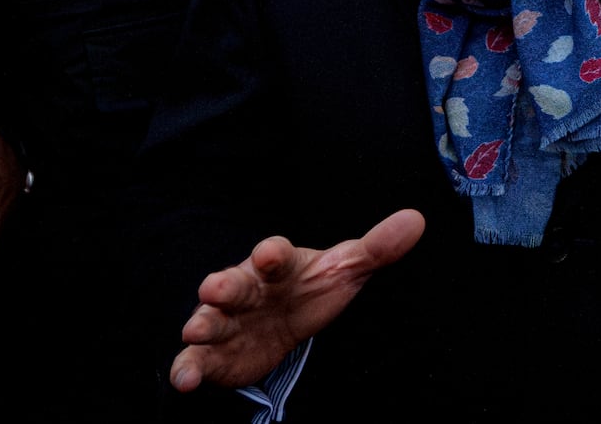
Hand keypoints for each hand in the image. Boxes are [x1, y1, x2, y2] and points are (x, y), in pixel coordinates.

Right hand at [171, 209, 425, 391]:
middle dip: (224, 286)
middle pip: (235, 284)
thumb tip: (416, 219)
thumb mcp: (346, 269)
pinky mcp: (216, 355)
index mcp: (278, 265)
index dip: (273, 253)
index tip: (270, 252)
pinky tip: (184, 379)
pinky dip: (187, 368)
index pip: (276, 255)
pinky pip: (197, 360)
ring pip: (210, 320)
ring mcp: (227, 321)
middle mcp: (247, 288)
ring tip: (194, 331)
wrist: (282, 319)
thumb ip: (377, 249)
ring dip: (201, 325)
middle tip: (212, 287)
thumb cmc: (311, 287)